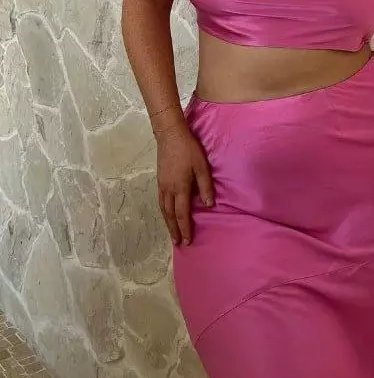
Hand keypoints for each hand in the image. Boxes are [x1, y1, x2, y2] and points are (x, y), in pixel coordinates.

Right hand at [156, 120, 214, 246]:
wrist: (170, 135)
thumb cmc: (189, 149)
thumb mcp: (202, 166)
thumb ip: (206, 186)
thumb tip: (209, 205)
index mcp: (180, 187)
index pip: (182, 213)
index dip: (185, 228)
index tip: (188, 240)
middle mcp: (168, 189)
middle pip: (170, 215)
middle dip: (174, 229)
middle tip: (178, 243)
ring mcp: (162, 185)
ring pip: (163, 209)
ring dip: (167, 222)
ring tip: (172, 233)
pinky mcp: (159, 180)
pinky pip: (160, 201)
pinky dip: (164, 212)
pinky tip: (167, 213)